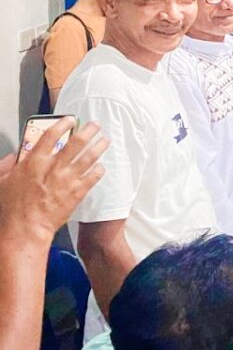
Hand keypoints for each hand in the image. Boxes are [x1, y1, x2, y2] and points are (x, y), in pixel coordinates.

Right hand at [0, 118, 106, 243]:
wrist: (25, 229)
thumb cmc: (12, 209)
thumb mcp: (2, 182)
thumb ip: (8, 165)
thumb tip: (14, 155)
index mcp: (34, 162)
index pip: (51, 135)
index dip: (62, 124)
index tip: (70, 120)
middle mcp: (54, 167)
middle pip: (77, 142)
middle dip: (89, 130)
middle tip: (95, 126)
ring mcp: (67, 179)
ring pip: (90, 156)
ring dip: (99, 146)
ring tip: (104, 140)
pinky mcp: (77, 192)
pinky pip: (94, 176)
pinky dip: (99, 169)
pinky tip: (100, 166)